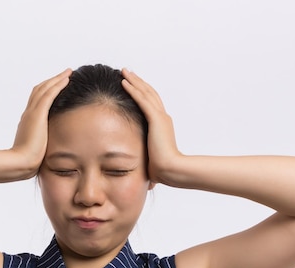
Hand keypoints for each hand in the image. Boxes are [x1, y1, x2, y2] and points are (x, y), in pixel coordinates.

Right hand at [12, 68, 71, 173]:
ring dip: (57, 79)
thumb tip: (49, 149)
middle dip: (52, 81)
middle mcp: (28, 113)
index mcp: (28, 121)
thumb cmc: (29, 161)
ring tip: (68, 72)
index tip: (56, 86)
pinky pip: (49, 94)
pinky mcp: (37, 114)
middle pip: (39, 90)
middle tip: (65, 74)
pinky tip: (67, 79)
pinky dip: (58, 84)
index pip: (36, 100)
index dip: (47, 91)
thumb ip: (43, 144)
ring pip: (45, 88)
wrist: (20, 163)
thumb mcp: (37, 149)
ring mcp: (32, 112)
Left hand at [121, 69, 180, 183]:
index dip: (143, 92)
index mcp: (162, 125)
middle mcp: (163, 117)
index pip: (151, 104)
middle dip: (138, 81)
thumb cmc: (162, 169)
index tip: (133, 85)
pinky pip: (142, 100)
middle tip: (128, 72)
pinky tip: (124, 82)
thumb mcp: (151, 157)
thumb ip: (145, 154)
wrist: (171, 169)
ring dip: (134, 81)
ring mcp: (160, 117)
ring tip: (123, 71)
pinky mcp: (156, 119)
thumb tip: (140, 164)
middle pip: (149, 93)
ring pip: (145, 93)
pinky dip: (133, 89)